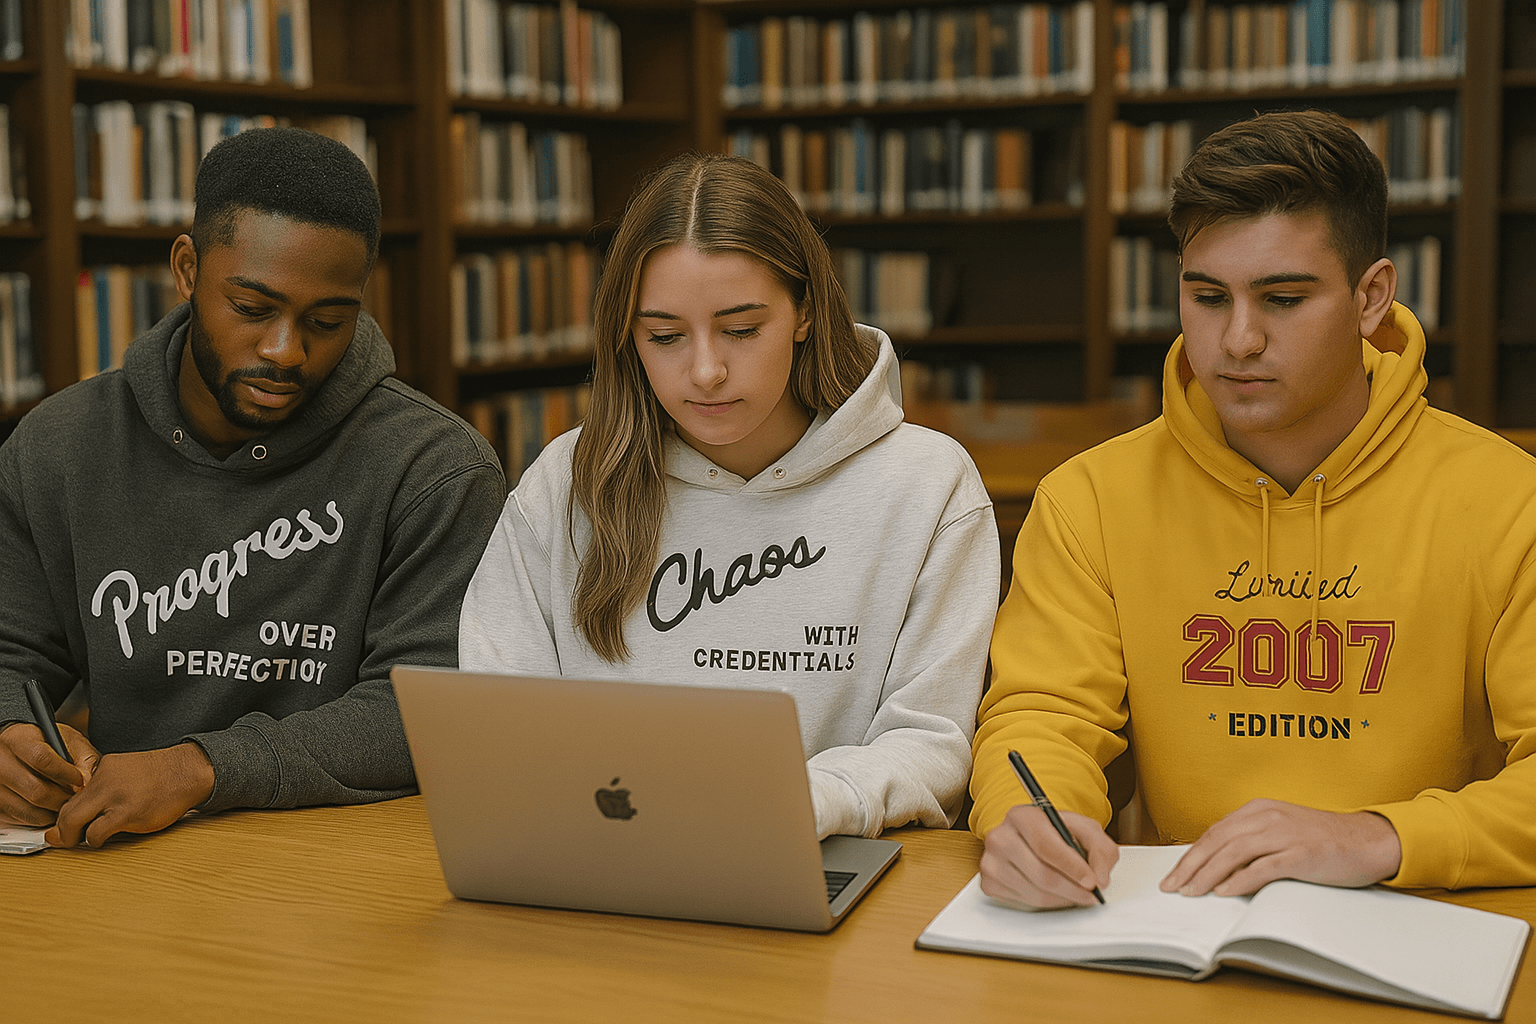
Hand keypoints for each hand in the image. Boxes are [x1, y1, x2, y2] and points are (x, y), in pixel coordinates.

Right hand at [0, 721, 98, 825]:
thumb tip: (86, 782)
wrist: (19, 747)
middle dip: (62, 798)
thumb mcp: (69, 740)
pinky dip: (39, 818)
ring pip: (28, 809)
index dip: (65, 773)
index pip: (41, 759)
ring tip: (64, 803)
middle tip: (76, 798)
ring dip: (52, 812)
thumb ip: (82, 758)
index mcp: (19, 740)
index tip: (79, 779)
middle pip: (35, 789)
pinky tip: (49, 808)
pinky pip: (20, 818)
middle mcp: (1, 762)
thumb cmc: (48, 743)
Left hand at [47, 742, 214, 847]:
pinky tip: (102, 839)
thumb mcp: (128, 769)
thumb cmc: (163, 775)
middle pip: (66, 809)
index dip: (65, 813)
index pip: (72, 793)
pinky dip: (94, 840)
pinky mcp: (125, 813)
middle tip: (61, 839)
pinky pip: (96, 833)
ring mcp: (113, 797)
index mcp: (103, 768)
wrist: (187, 771)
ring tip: (84, 840)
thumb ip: (107, 785)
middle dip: (61, 829)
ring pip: (73, 822)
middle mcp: (103, 780)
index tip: (63, 825)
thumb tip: (88, 810)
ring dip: (74, 837)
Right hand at [980, 803, 1117, 908]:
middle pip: (1040, 873)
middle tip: (1091, 895)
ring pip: (1034, 893)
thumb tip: (1100, 878)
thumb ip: (1100, 849)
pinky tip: (1055, 894)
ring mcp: (991, 861)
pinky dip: (1046, 903)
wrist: (1031, 838)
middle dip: (1072, 889)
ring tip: (1076, 894)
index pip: (1046, 846)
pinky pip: (1023, 903)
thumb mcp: (1085, 829)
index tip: (1092, 881)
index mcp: (1021, 816)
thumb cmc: (1056, 833)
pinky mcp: (989, 883)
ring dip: (1062, 900)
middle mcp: (1000, 836)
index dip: (1071, 867)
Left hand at [1160, 798, 1402, 896]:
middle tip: (1171, 887)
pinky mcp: (1301, 854)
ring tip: (1190, 892)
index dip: (1191, 855)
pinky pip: (1263, 867)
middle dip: (1190, 866)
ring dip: (1207, 875)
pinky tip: (1224, 891)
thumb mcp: (1281, 830)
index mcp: (1258, 810)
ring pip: (1233, 853)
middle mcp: (1267, 817)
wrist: (1368, 840)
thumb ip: (1252, 840)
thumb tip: (1218, 864)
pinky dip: (1240, 879)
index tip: (1173, 875)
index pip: (1214, 833)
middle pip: (1217, 841)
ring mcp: (1284, 834)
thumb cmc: (1323, 839)